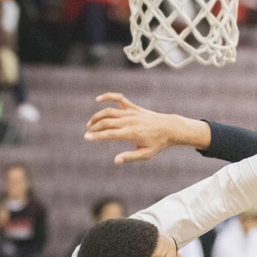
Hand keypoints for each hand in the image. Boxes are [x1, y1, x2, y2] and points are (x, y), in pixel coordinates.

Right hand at [84, 93, 209, 163]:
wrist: (169, 128)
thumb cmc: (158, 143)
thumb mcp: (146, 154)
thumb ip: (130, 157)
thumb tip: (116, 160)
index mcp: (131, 133)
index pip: (109, 134)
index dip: (96, 136)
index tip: (87, 138)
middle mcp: (129, 121)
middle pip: (106, 122)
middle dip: (94, 127)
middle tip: (88, 133)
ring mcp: (131, 112)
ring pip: (109, 111)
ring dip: (97, 116)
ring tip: (90, 124)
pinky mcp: (133, 107)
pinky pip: (119, 98)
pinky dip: (108, 96)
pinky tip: (98, 99)